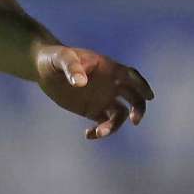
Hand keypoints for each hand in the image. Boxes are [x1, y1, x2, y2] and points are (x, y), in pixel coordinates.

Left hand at [34, 44, 153, 138]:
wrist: (44, 69)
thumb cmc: (55, 58)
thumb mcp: (61, 58)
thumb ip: (72, 67)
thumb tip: (80, 82)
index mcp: (108, 68)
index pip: (130, 76)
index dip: (142, 85)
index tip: (149, 97)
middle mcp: (110, 84)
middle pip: (133, 96)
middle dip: (138, 108)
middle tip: (135, 120)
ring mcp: (103, 98)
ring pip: (119, 114)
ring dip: (114, 125)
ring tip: (99, 132)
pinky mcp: (93, 110)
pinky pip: (104, 123)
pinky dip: (100, 131)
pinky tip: (89, 134)